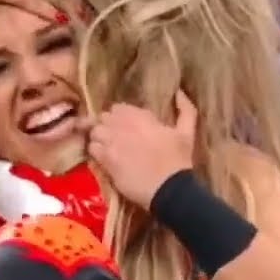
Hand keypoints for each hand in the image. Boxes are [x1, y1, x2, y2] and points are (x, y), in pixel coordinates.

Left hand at [84, 91, 197, 208]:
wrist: (170, 188)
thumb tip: (179, 92)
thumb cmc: (178, 159)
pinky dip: (96, 151)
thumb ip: (185, 110)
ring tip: (107, 147)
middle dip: (108, 125)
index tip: (126, 126)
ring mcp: (112, 142)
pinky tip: (104, 158)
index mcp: (139, 116)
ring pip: (94, 132)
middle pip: (103, 118)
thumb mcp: (187, 132)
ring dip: (100, 137)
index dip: (120, 117)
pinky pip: (92, 149)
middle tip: (115, 137)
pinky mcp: (106, 160)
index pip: (118, 107)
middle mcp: (122, 125)